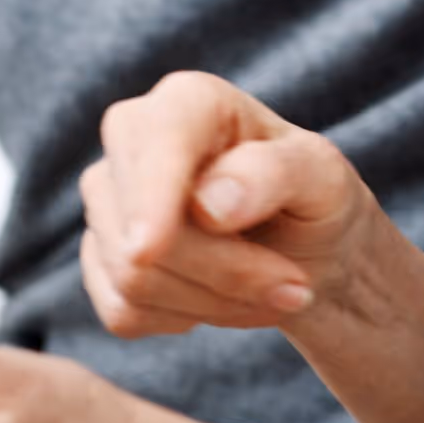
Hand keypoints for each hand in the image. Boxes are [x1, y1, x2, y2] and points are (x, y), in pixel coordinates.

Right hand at [78, 70, 386, 338]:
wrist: (304, 248)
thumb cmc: (313, 198)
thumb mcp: (324, 178)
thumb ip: (275, 174)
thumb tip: (207, 205)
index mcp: (190, 101)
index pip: (156, 144)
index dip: (148, 198)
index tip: (150, 250)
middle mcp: (134, 140)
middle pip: (143, 231)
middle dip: (225, 273)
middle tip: (296, 286)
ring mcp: (108, 199)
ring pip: (133, 278)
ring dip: (216, 302)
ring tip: (271, 290)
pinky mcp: (99, 258)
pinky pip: (123, 311)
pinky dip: (184, 320)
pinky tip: (223, 300)